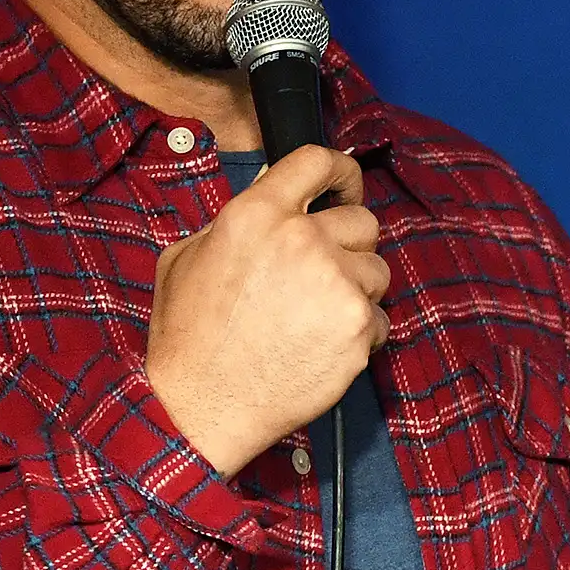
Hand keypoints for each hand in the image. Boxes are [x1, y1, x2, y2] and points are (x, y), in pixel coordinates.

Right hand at [146, 146, 388, 478]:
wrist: (200, 408)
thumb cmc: (189, 339)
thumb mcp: (188, 258)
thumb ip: (237, 220)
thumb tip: (274, 196)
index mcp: (257, 216)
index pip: (317, 161)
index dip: (340, 171)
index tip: (346, 185)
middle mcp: (303, 241)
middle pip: (362, 220)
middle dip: (347, 245)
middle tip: (321, 273)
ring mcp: (337, 284)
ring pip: (377, 269)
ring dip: (355, 289)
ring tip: (313, 318)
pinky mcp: (358, 327)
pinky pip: (381, 317)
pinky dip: (361, 332)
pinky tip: (322, 347)